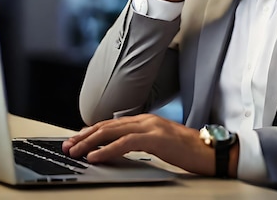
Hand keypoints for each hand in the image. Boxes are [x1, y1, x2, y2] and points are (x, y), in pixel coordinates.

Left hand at [62, 114, 215, 175]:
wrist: (209, 150)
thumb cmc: (187, 150)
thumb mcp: (158, 142)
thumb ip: (139, 141)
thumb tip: (118, 149)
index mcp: (145, 120)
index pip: (111, 124)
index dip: (90, 132)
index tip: (75, 140)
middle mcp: (145, 120)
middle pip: (106, 126)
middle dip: (84, 136)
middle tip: (67, 146)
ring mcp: (150, 127)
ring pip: (111, 132)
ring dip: (89, 143)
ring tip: (75, 151)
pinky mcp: (155, 138)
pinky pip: (125, 143)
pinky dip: (107, 150)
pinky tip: (95, 156)